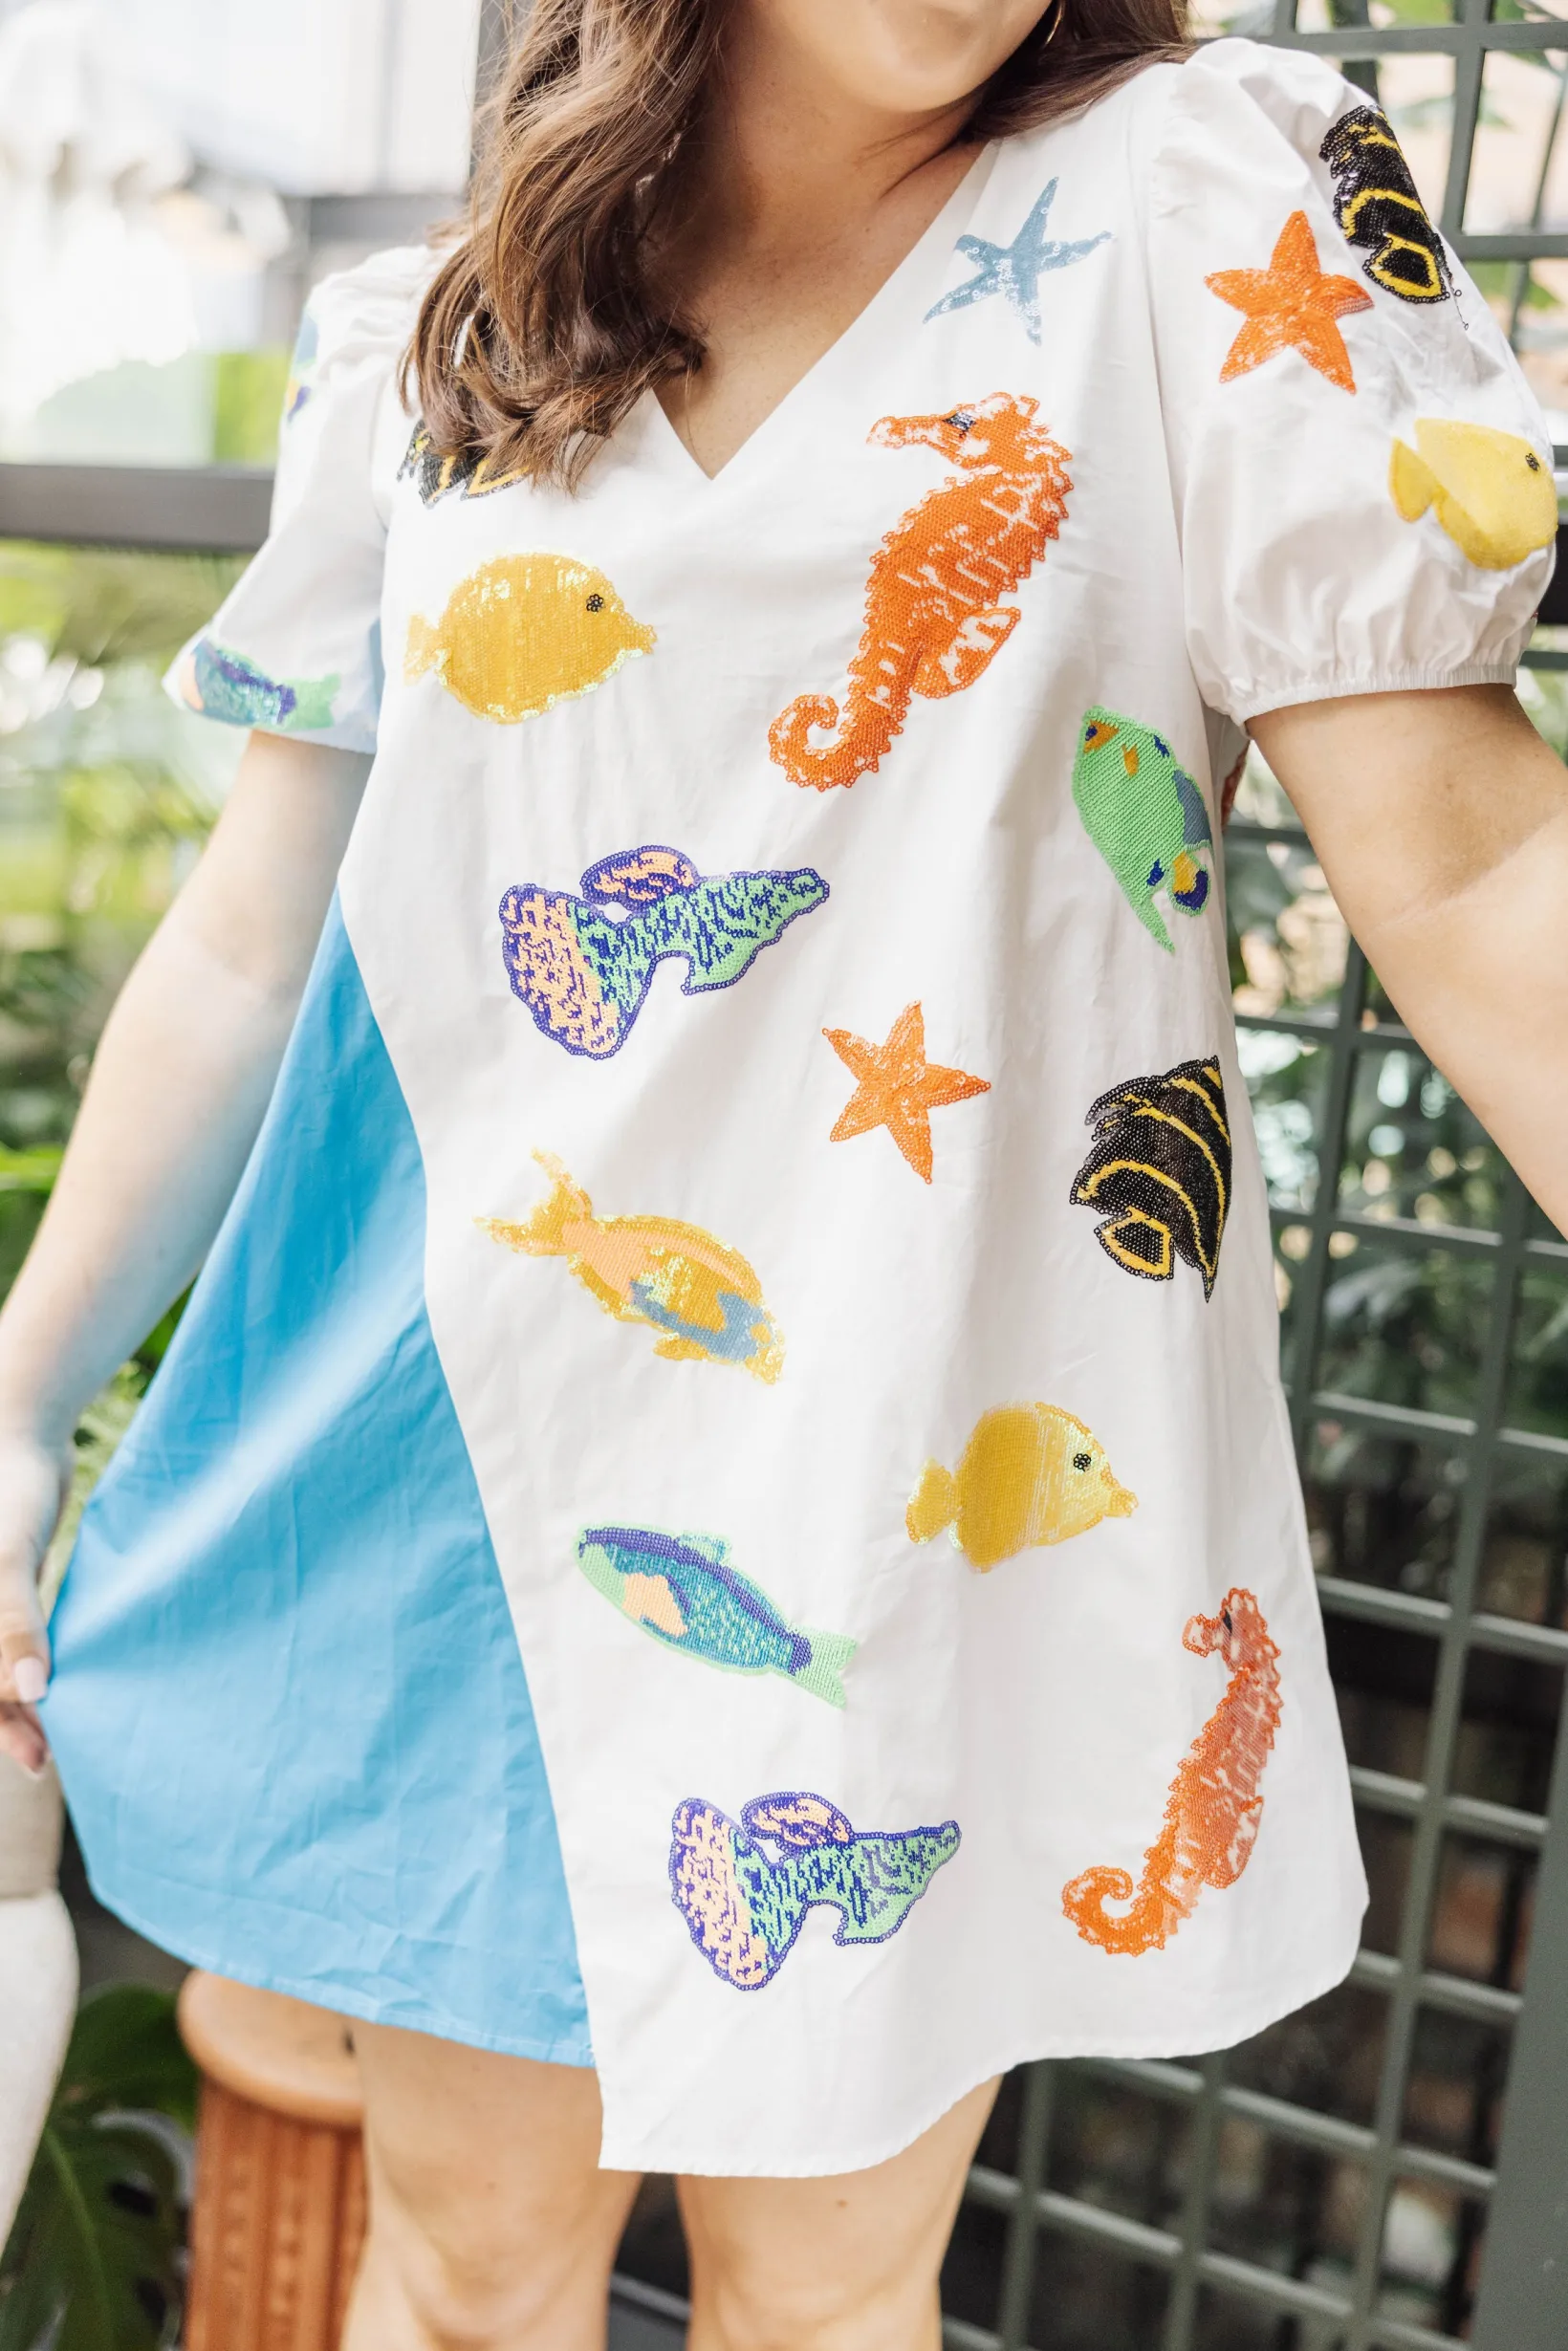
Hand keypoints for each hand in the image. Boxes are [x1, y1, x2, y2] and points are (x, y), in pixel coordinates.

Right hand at [0, 1426, 72, 1772]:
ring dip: (11, 1708)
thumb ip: (14, 1622)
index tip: (32, 1753)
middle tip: (42, 1758)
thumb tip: (31, 1692)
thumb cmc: (5, 1486)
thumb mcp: (7, 1556)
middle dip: (1, 1720)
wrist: (25, 1429)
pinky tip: (50, 1698)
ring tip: (47, 1747)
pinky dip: (24, 1675)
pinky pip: (6, 1651)